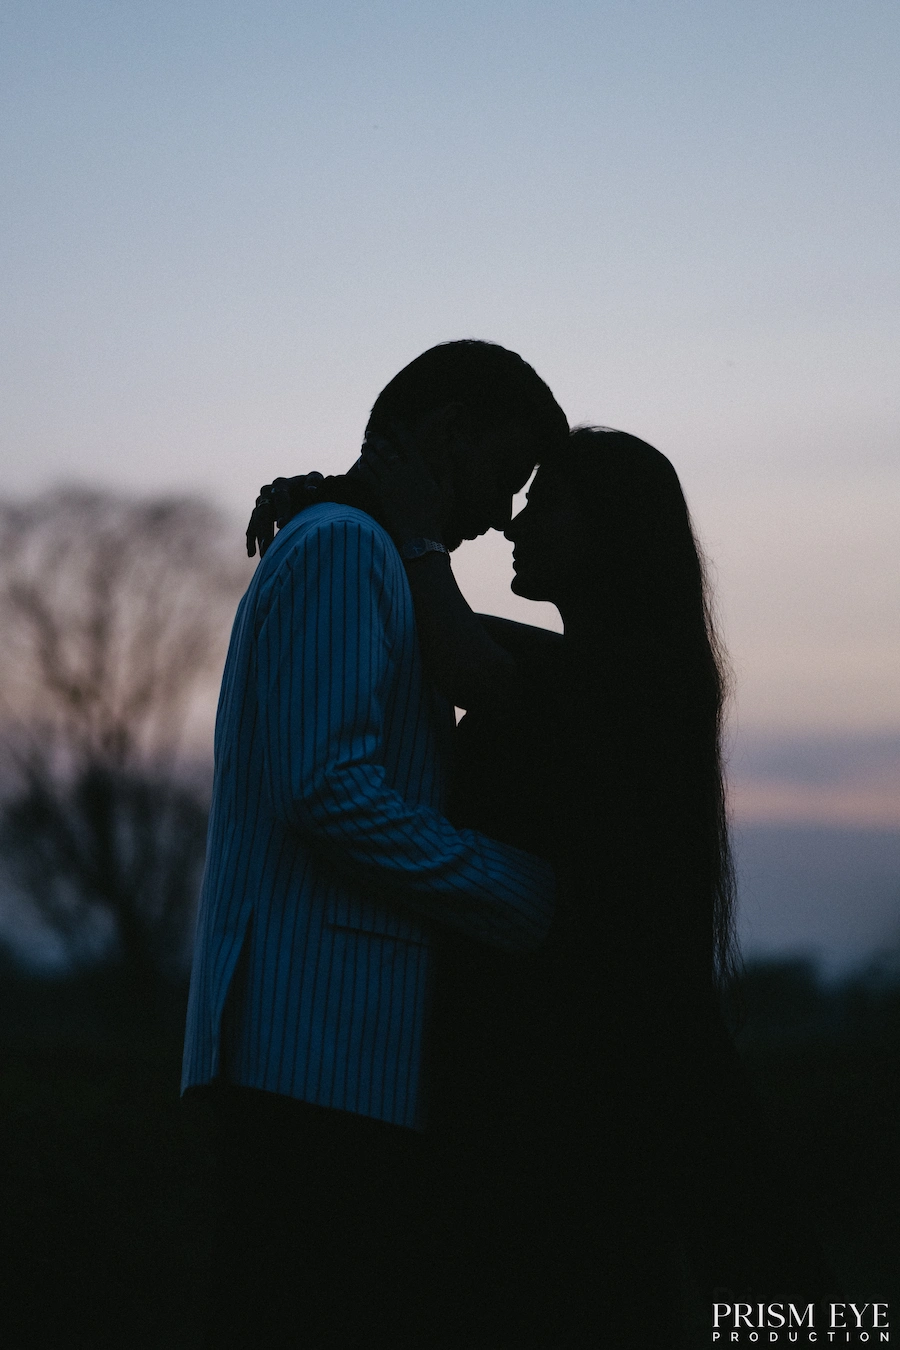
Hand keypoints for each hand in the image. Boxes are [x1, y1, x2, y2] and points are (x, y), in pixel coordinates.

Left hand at [357, 425, 451, 543]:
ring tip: (364, 446)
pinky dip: (364, 468)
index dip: (399, 430)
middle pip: (386, 450)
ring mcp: (390, 483)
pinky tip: (362, 464)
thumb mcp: (448, 494)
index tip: (393, 422)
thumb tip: (448, 457)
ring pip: (374, 461)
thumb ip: (446, 474)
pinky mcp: (380, 495)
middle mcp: (403, 472)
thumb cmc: (437, 517)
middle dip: (377, 440)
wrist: (420, 536)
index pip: (408, 443)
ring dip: (368, 451)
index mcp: (419, 469)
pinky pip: (368, 476)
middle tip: (371, 434)